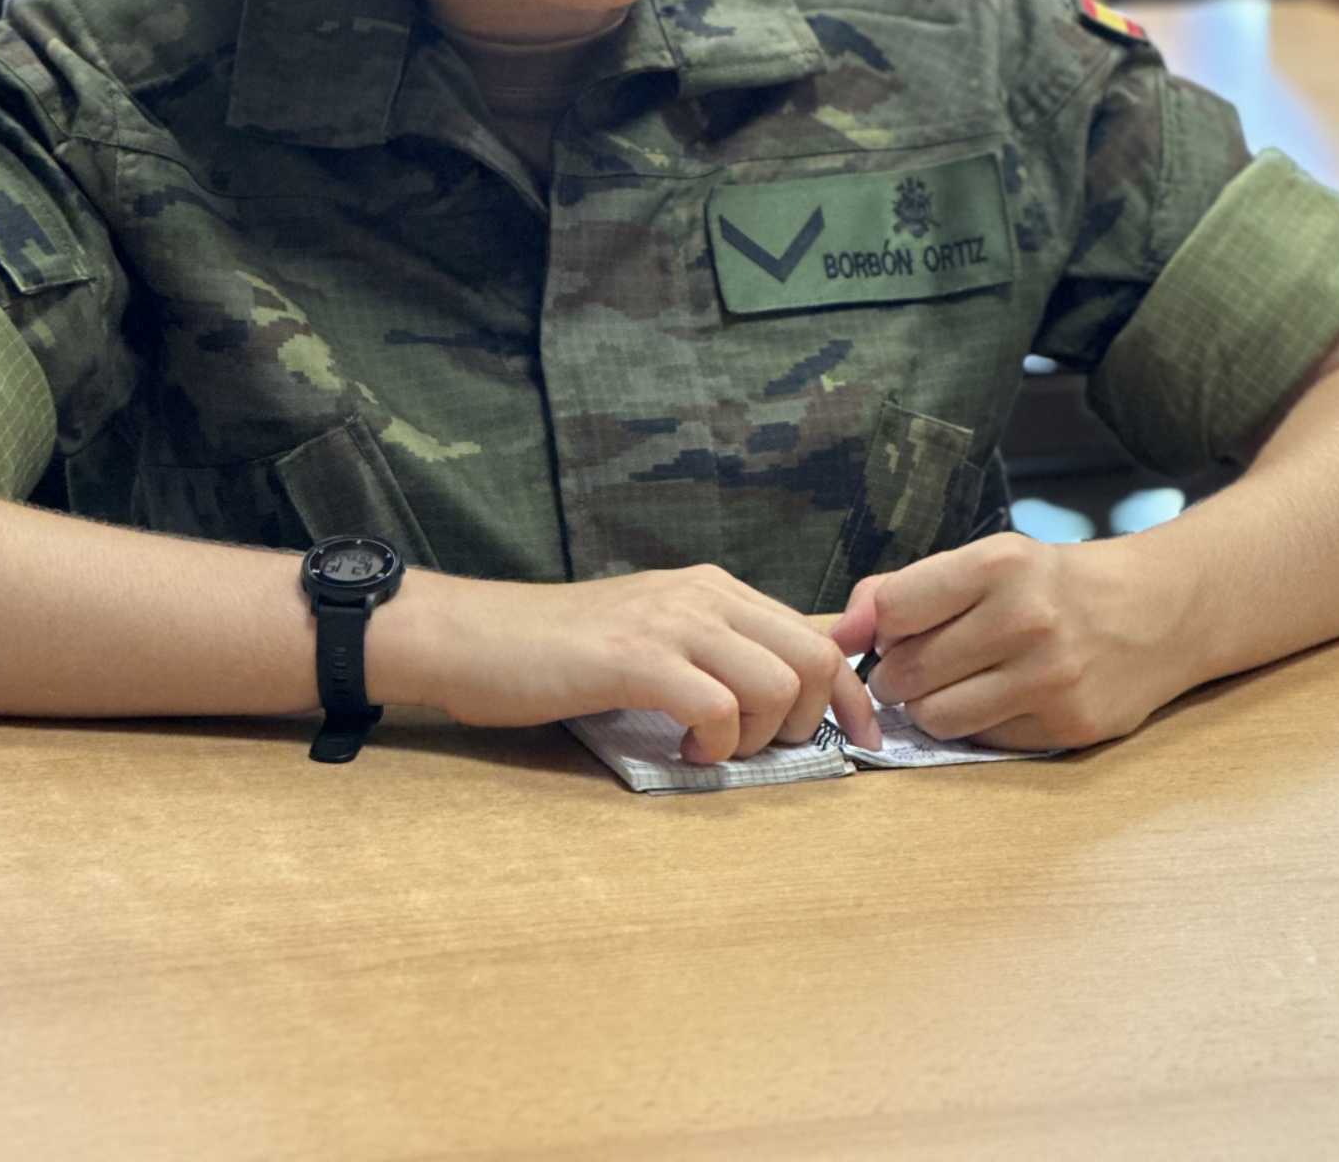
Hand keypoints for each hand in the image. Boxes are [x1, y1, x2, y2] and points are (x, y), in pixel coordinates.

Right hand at [385, 564, 879, 762]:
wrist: (472, 637)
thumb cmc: (560, 652)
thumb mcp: (656, 637)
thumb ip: (719, 652)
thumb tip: (794, 688)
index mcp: (714, 589)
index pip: (817, 633)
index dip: (852, 693)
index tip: (865, 741)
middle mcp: (702, 594)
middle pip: (813, 656)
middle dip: (808, 720)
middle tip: (756, 749)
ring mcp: (668, 622)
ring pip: (774, 682)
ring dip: (756, 738)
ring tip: (710, 747)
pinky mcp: (634, 658)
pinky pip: (716, 706)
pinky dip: (714, 744)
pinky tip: (683, 750)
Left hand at [828, 535, 1182, 751]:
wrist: (1152, 612)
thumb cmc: (1048, 585)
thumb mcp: (982, 563)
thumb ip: (902, 590)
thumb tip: (839, 634)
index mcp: (998, 564)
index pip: (894, 609)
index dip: (880, 628)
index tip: (893, 633)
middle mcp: (1026, 618)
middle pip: (908, 671)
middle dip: (897, 675)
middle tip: (919, 665)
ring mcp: (1051, 676)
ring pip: (937, 718)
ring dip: (928, 709)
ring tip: (952, 685)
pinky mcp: (1069, 725)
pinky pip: (983, 741)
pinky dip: (976, 727)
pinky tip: (999, 699)